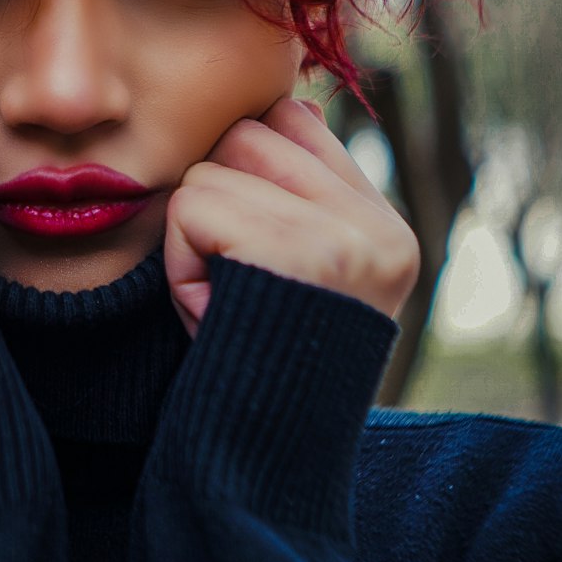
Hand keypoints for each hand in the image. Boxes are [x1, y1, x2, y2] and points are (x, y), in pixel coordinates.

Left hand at [164, 97, 419, 338]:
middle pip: (247, 135)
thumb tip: (303, 102)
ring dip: (194, 232)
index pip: (297, 123)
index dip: (244, 164)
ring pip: (212, 169)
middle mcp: (376, 229)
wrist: (271, 459)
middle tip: (224, 268)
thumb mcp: (295, 272)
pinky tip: (206, 303)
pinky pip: (192, 205)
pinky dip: (179, 259)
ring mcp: (340, 237)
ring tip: (219, 290)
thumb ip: (302, 192)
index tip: (238, 235)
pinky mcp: (293, 250)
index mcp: (382, 228)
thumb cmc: (265, 360)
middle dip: (214, 195)